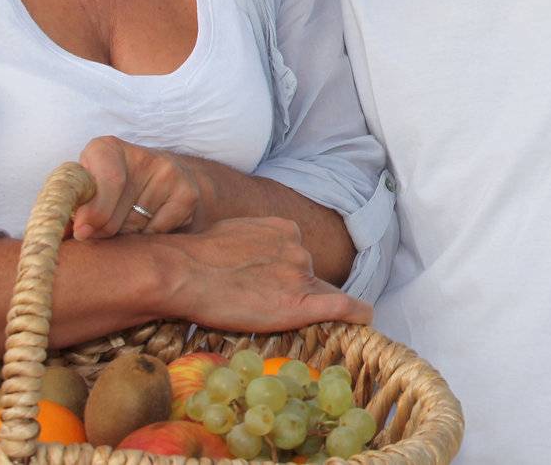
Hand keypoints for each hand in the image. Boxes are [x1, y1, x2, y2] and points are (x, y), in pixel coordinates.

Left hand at [74, 135, 204, 239]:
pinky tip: (145, 224)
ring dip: (123, 236)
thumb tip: (63, 234)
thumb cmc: (110, 188)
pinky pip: (156, 231)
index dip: (93, 212)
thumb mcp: (86, 189)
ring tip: (124, 223)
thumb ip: (71, 209)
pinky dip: (147, 237)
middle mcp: (142, 156)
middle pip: (115, 213)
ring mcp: (169, 173)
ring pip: (134, 226)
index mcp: (105, 149)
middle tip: (99, 232)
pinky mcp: (187, 193)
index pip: (107, 181)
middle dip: (102, 232)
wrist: (161, 177)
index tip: (83, 232)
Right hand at [163, 217, 372, 330]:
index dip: (288, 274)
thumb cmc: (197, 255)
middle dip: (290, 289)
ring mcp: (302, 275)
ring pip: (316, 294)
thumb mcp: (234, 232)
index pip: (298, 256)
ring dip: (298, 305)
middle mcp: (300, 250)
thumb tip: (252, 253)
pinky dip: (357, 313)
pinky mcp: (300, 303)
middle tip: (256, 303)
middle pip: (307, 276)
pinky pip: (343, 306)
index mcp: (286, 229)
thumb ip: (256, 242)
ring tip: (261, 313)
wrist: (185, 272)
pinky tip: (365, 319)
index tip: (277, 286)